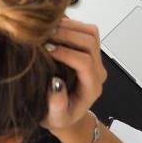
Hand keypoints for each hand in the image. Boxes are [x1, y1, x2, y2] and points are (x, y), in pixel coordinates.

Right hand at [40, 19, 106, 138]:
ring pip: (91, 32)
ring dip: (69, 26)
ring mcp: (95, 59)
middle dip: (67, 35)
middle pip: (90, 42)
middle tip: (44, 34)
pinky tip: (52, 27)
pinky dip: (70, 24)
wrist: (67, 113)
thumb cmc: (59, 117)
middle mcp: (97, 71)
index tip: (46, 49)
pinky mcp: (89, 50)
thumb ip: (57, 106)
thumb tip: (55, 84)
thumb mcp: (55, 119)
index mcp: (92, 87)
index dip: (66, 53)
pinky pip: (86, 30)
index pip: (85, 62)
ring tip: (47, 28)